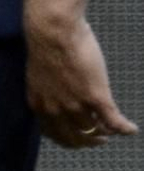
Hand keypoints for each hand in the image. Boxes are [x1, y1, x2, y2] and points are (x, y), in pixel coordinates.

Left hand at [25, 12, 136, 149]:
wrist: (52, 30)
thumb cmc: (45, 43)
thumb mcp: (39, 73)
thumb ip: (47, 89)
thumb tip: (56, 93)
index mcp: (39, 103)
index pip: (53, 133)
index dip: (68, 139)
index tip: (77, 139)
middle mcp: (55, 109)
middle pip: (75, 137)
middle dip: (88, 140)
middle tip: (99, 139)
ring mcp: (76, 105)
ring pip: (94, 130)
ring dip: (105, 132)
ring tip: (112, 129)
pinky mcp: (96, 97)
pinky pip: (113, 121)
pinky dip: (124, 128)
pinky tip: (131, 129)